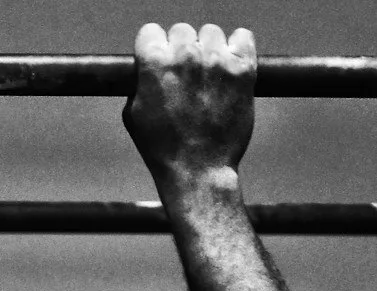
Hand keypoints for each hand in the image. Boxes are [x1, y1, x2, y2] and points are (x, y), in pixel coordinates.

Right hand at [123, 22, 255, 185]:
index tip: (159, 66)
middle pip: (181, 31)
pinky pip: (242, 37)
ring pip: (211, 33)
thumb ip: (139, 82)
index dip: (153, 50)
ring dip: (208, 50)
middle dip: (181, 51)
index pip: (151, 32)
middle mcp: (186, 55)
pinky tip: (230, 67)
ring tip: (208, 79)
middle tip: (185, 79)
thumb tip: (145, 66)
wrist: (198, 173)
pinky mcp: (243, 69)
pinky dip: (237, 47)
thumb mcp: (134, 116)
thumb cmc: (162, 150)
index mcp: (154, 63)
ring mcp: (217, 60)